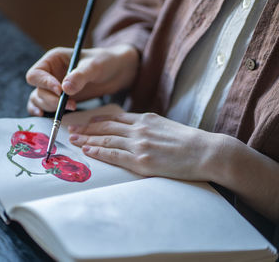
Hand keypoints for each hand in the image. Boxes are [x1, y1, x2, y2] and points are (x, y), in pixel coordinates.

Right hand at [26, 45, 138, 115]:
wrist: (116, 72)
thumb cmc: (105, 62)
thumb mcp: (95, 66)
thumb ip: (80, 76)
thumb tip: (64, 89)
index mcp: (53, 59)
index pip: (36, 74)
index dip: (44, 84)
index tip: (60, 91)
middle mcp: (49, 73)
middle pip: (38, 90)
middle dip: (51, 100)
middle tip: (71, 105)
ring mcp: (53, 87)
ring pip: (39, 100)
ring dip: (51, 107)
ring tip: (73, 107)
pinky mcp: (59, 99)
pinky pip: (44, 107)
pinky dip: (44, 112)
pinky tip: (48, 117)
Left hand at [68, 112, 221, 180]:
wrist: (206, 152)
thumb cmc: (189, 141)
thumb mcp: (165, 125)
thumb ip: (147, 125)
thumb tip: (133, 127)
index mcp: (145, 119)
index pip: (115, 118)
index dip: (98, 120)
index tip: (86, 122)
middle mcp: (139, 129)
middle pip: (106, 127)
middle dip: (86, 128)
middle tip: (72, 129)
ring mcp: (139, 144)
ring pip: (106, 139)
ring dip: (87, 139)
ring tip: (73, 140)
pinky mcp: (142, 161)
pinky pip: (114, 155)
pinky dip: (99, 152)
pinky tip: (88, 150)